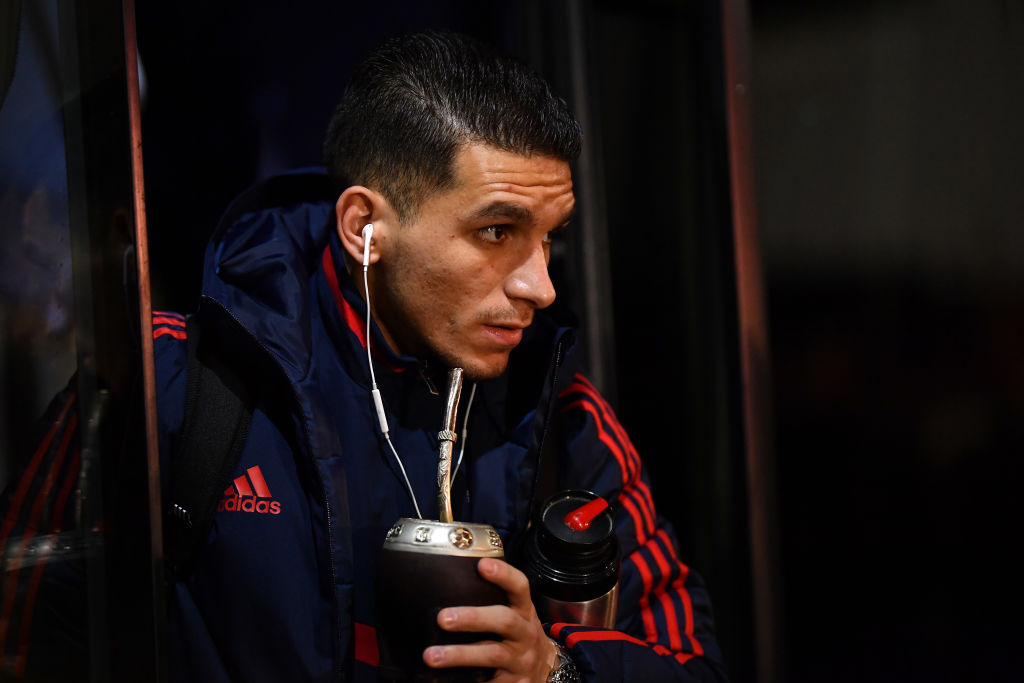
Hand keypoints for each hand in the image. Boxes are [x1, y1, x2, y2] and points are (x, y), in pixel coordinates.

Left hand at [423, 557, 559, 681]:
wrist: (546, 669)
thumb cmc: (520, 635)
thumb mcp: (516, 614)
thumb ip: (494, 598)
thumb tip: (454, 577)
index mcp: (524, 611)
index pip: (519, 587)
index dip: (504, 574)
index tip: (482, 565)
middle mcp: (526, 634)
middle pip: (504, 621)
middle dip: (473, 618)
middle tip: (443, 618)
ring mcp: (521, 660)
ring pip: (492, 655)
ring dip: (460, 655)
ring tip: (432, 656)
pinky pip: (490, 682)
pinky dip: (467, 681)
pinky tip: (445, 680)